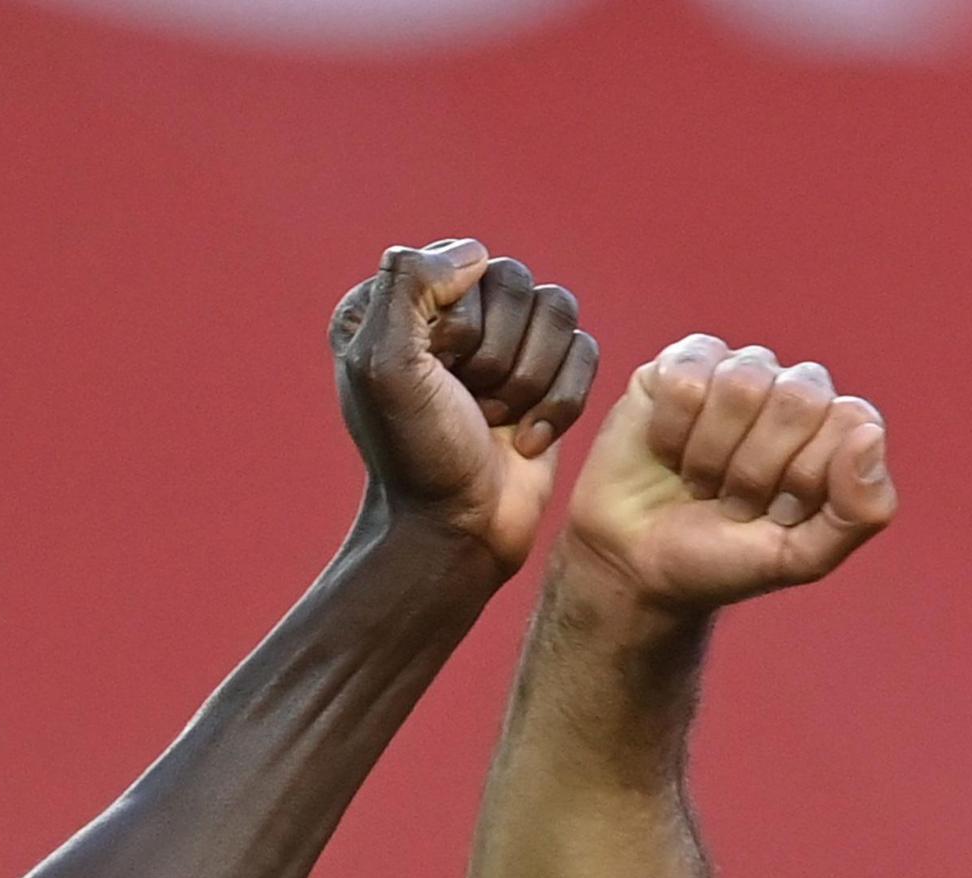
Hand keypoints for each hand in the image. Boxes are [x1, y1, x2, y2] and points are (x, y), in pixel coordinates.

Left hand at [330, 241, 601, 572]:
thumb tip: (475, 254)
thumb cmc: (417, 452)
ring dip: (531, 380)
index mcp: (398, 300)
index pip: (464, 265)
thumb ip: (410, 284)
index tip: (437, 377)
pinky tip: (526, 439)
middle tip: (470, 404)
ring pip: (558, 310)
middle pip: (517, 283)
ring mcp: (505, 342)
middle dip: (499, 358)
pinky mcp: (551, 375)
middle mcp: (451, 311)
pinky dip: (562, 402)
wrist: (459, 529)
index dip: (462, 326)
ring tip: (496, 419)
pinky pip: (586, 349)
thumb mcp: (385, 366)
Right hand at [554, 335, 893, 614]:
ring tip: (701, 481)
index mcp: (836, 428)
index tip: (780, 512)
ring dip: (711, 455)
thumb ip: (861, 510)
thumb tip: (870, 435)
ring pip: (740, 385)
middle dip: (758, 469)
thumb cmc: (724, 557)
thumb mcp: (802, 557)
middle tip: (735, 500)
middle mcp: (792, 389)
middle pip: (797, 399)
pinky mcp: (678, 366)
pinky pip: (684, 380)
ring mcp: (736, 371)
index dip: (807, 476)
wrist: (640, 565)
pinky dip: (670, 433)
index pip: (849, 421)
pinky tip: (668, 453)